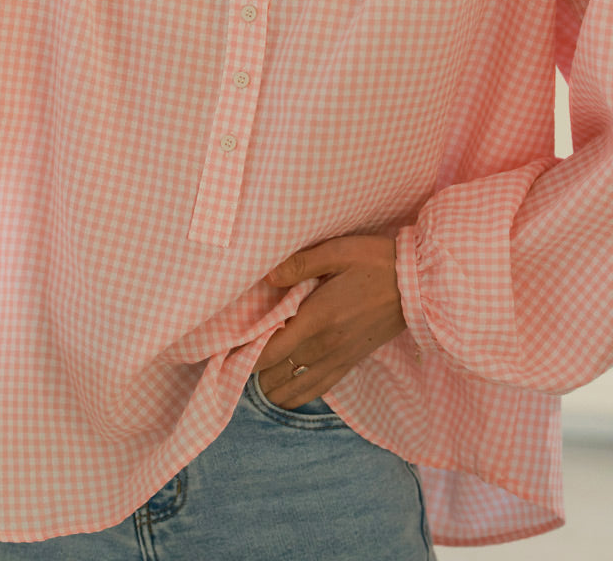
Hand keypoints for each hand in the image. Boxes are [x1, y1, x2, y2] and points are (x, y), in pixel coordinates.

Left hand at [253, 235, 405, 408]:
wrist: (417, 285)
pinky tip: (285, 387)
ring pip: (294, 388)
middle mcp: (325, 345)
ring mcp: (339, 358)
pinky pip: (318, 390)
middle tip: (238, 355)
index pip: (271, 350)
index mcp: (318, 317)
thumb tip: (267, 276)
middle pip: (276, 374)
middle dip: (253, 369)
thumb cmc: (375, 262)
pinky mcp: (351, 363)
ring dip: (272, 384)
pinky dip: (296, 394)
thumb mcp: (337, 251)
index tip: (227, 348)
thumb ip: (299, 264)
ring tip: (256, 372)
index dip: (245, 354)